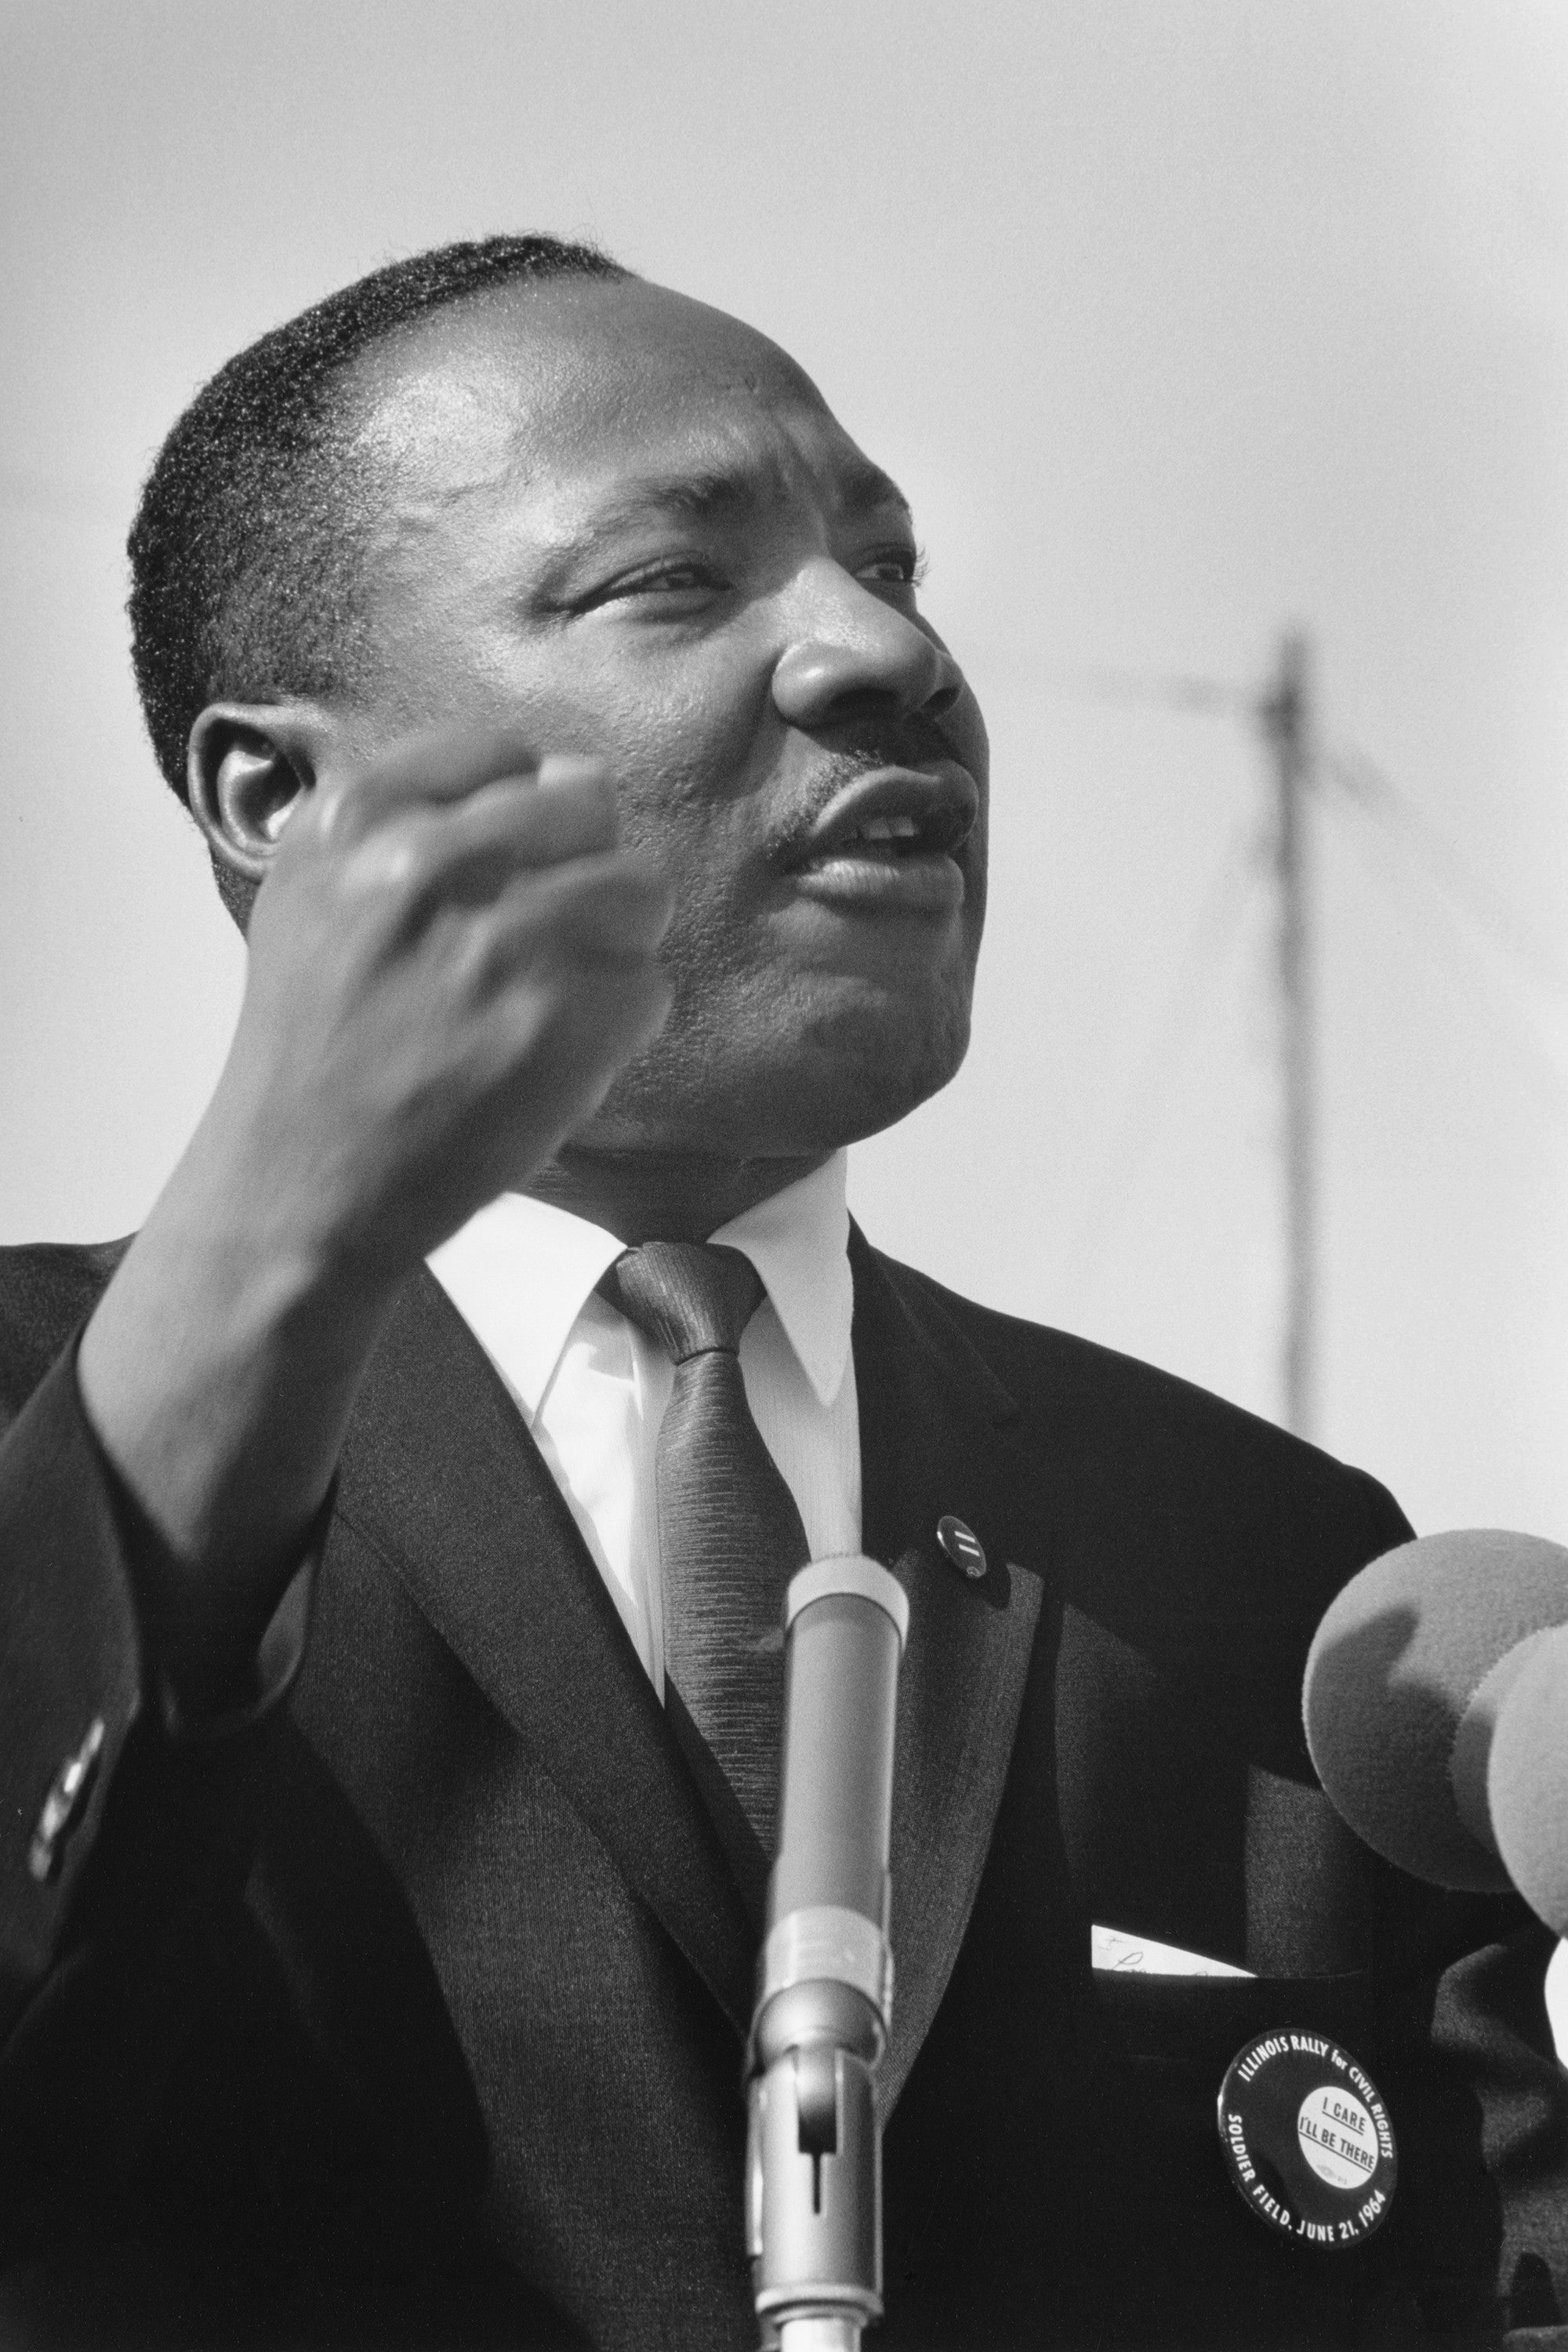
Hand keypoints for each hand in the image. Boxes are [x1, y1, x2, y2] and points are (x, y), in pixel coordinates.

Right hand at [215, 726, 674, 1279]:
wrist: (297, 1184)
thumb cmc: (320, 1043)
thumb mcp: (320, 895)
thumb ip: (424, 821)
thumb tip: (580, 773)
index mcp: (356, 817)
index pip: (509, 754)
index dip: (526, 818)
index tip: (500, 877)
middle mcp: (424, 863)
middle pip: (591, 807)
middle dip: (579, 872)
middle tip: (534, 946)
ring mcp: (498, 940)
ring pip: (640, 893)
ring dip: (611, 951)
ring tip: (546, 1003)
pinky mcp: (558, 1021)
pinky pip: (650, 987)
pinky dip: (618, 1028)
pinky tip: (551, 1057)